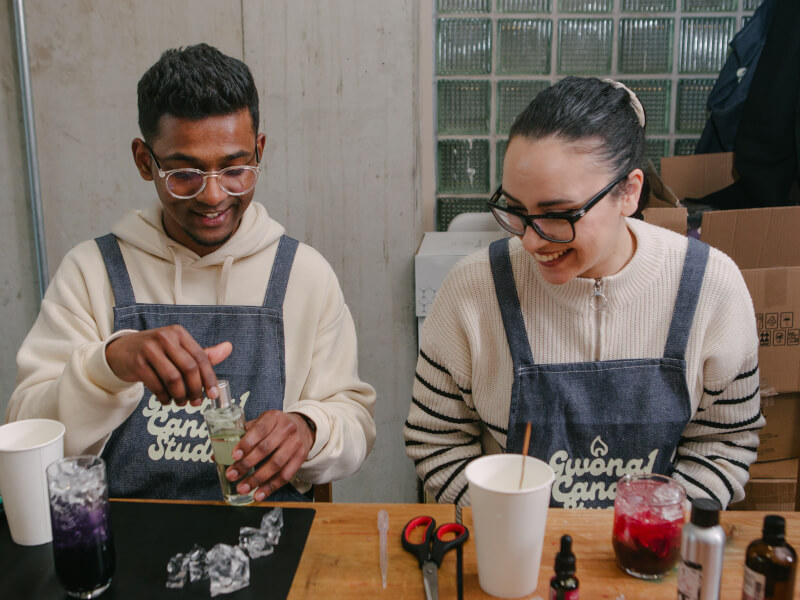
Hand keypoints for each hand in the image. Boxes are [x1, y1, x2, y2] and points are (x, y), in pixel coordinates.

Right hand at [105, 325, 232, 405]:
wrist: (121, 351)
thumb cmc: (156, 352)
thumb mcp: (178, 349)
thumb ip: (202, 353)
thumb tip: (228, 348)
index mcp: (179, 334)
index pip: (201, 357)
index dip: (209, 378)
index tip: (213, 395)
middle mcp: (165, 338)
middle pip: (189, 368)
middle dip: (195, 389)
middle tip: (196, 402)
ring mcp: (149, 349)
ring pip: (173, 378)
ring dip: (180, 395)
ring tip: (181, 402)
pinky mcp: (137, 362)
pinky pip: (156, 385)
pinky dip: (164, 397)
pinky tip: (166, 400)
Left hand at [226, 411, 315, 500]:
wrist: (303, 426)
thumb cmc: (276, 426)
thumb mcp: (262, 422)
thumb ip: (241, 436)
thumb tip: (217, 454)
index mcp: (273, 417)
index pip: (259, 430)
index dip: (246, 443)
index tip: (234, 455)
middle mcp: (286, 429)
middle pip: (265, 449)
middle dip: (246, 464)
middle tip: (232, 475)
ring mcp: (295, 444)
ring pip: (275, 464)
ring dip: (257, 479)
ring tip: (243, 488)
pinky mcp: (300, 457)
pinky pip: (286, 475)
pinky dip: (271, 487)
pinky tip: (259, 494)